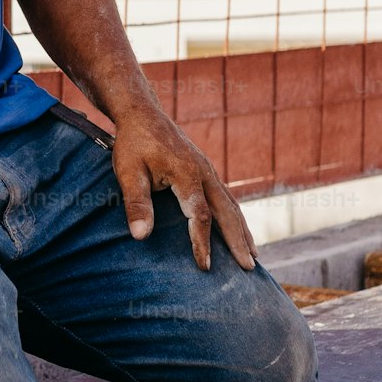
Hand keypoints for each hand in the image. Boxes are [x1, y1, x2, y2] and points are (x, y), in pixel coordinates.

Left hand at [110, 105, 258, 272]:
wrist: (142, 113)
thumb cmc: (133, 143)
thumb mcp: (128, 172)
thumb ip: (136, 203)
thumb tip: (140, 236)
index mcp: (187, 174)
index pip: (200, 215)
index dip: (202, 242)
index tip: (204, 266)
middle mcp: (204, 172)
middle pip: (226, 212)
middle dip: (238, 241)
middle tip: (249, 268)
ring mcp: (207, 169)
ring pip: (231, 204)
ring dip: (242, 230)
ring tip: (254, 254)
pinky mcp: (205, 169)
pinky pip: (226, 196)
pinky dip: (235, 216)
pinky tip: (238, 228)